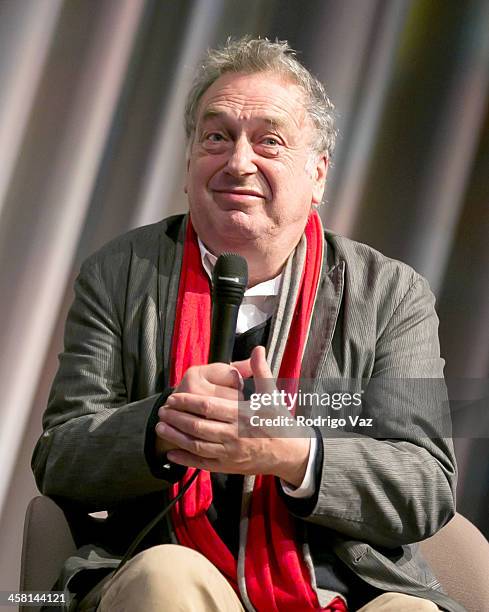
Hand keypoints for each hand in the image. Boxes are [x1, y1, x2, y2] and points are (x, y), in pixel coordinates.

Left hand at [155, 346, 310, 485]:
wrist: (289, 453)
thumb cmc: (278, 421)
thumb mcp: (272, 395)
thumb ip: (261, 371)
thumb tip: (258, 349)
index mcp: (242, 415)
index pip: (208, 407)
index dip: (187, 401)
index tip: (173, 397)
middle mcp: (234, 435)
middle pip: (198, 426)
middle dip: (176, 418)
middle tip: (162, 410)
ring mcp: (229, 453)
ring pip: (196, 445)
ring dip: (176, 437)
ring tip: (161, 427)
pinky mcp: (228, 466)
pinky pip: (202, 463)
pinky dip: (185, 459)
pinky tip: (171, 452)